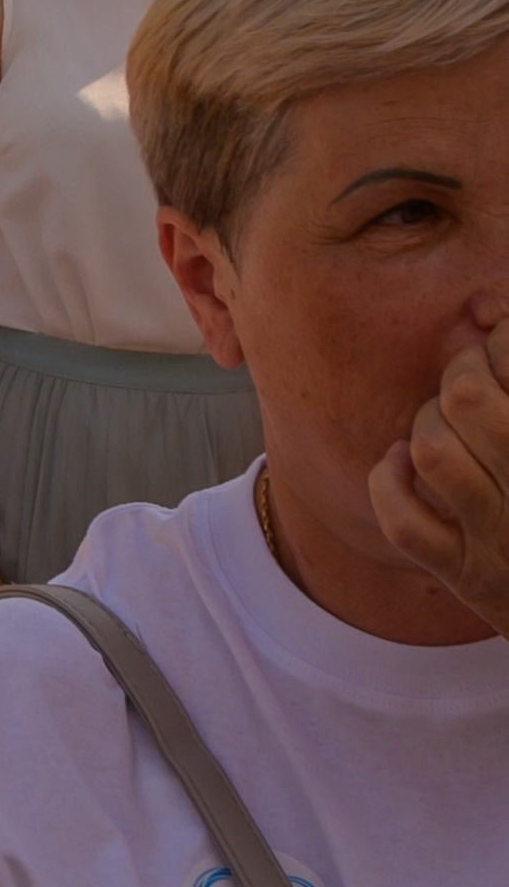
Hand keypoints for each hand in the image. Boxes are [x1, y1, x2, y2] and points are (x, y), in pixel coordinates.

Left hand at [369, 304, 508, 636]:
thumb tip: (486, 311)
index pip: (508, 359)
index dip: (499, 347)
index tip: (500, 359)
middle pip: (466, 394)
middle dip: (460, 378)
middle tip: (470, 390)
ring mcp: (504, 539)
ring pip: (432, 450)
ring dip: (426, 427)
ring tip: (443, 431)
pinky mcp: (468, 576)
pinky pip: (403, 523)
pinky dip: (390, 484)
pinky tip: (404, 467)